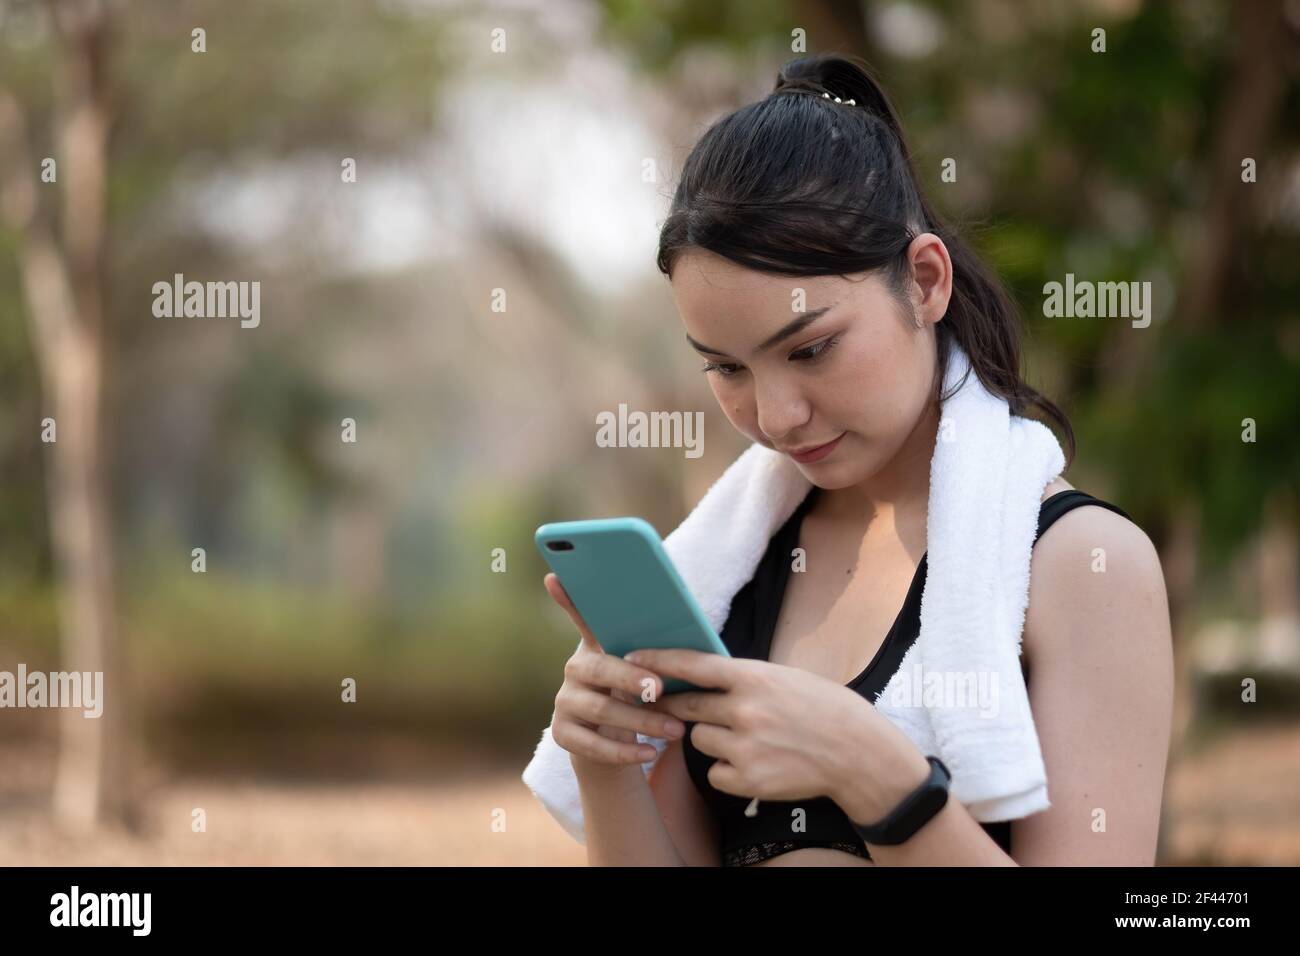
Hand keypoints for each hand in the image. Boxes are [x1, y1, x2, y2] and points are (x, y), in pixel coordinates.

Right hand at [542, 574, 687, 772]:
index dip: (567, 598)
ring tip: (676, 730)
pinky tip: (651, 752)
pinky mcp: (563, 734)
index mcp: (597, 646)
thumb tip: (697, 643)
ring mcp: (565, 701)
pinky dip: (625, 752)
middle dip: (631, 678)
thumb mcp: (649, 676)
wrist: (616, 747)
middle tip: (661, 688)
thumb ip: (660, 657)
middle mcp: (575, 669)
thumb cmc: (642, 700)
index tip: (555, 576)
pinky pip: (592, 745)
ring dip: (641, 721)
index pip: (581, 617)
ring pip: (601, 710)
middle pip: (598, 669)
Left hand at [628, 647, 892, 803]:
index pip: (692, 664)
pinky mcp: (747, 779)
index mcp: (754, 677)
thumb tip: (702, 675)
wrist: (857, 753)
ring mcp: (744, 746)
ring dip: (713, 739)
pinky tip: (755, 763)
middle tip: (674, 704)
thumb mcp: (783, 677)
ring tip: (748, 739)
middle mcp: (744, 710)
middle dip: (676, 705)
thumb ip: (743, 678)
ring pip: (699, 740)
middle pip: (685, 706)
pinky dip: (727, 770)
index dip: (657, 660)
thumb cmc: (822, 708)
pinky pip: (714, 772)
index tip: (631, 657)